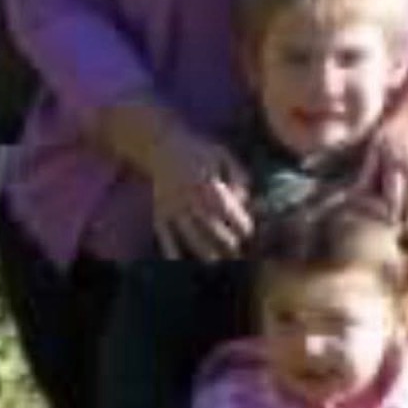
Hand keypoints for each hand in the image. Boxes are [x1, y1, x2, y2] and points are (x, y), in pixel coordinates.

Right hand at [150, 126, 252, 261]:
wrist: (159, 144)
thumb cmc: (197, 151)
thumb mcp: (223, 155)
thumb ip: (239, 175)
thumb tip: (245, 200)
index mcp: (207, 182)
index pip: (228, 210)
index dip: (242, 225)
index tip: (249, 232)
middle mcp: (189, 197)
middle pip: (212, 229)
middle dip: (228, 244)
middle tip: (238, 252)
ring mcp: (172, 207)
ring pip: (190, 237)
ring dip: (205, 253)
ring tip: (217, 261)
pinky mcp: (158, 213)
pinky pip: (164, 237)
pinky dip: (172, 252)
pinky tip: (182, 262)